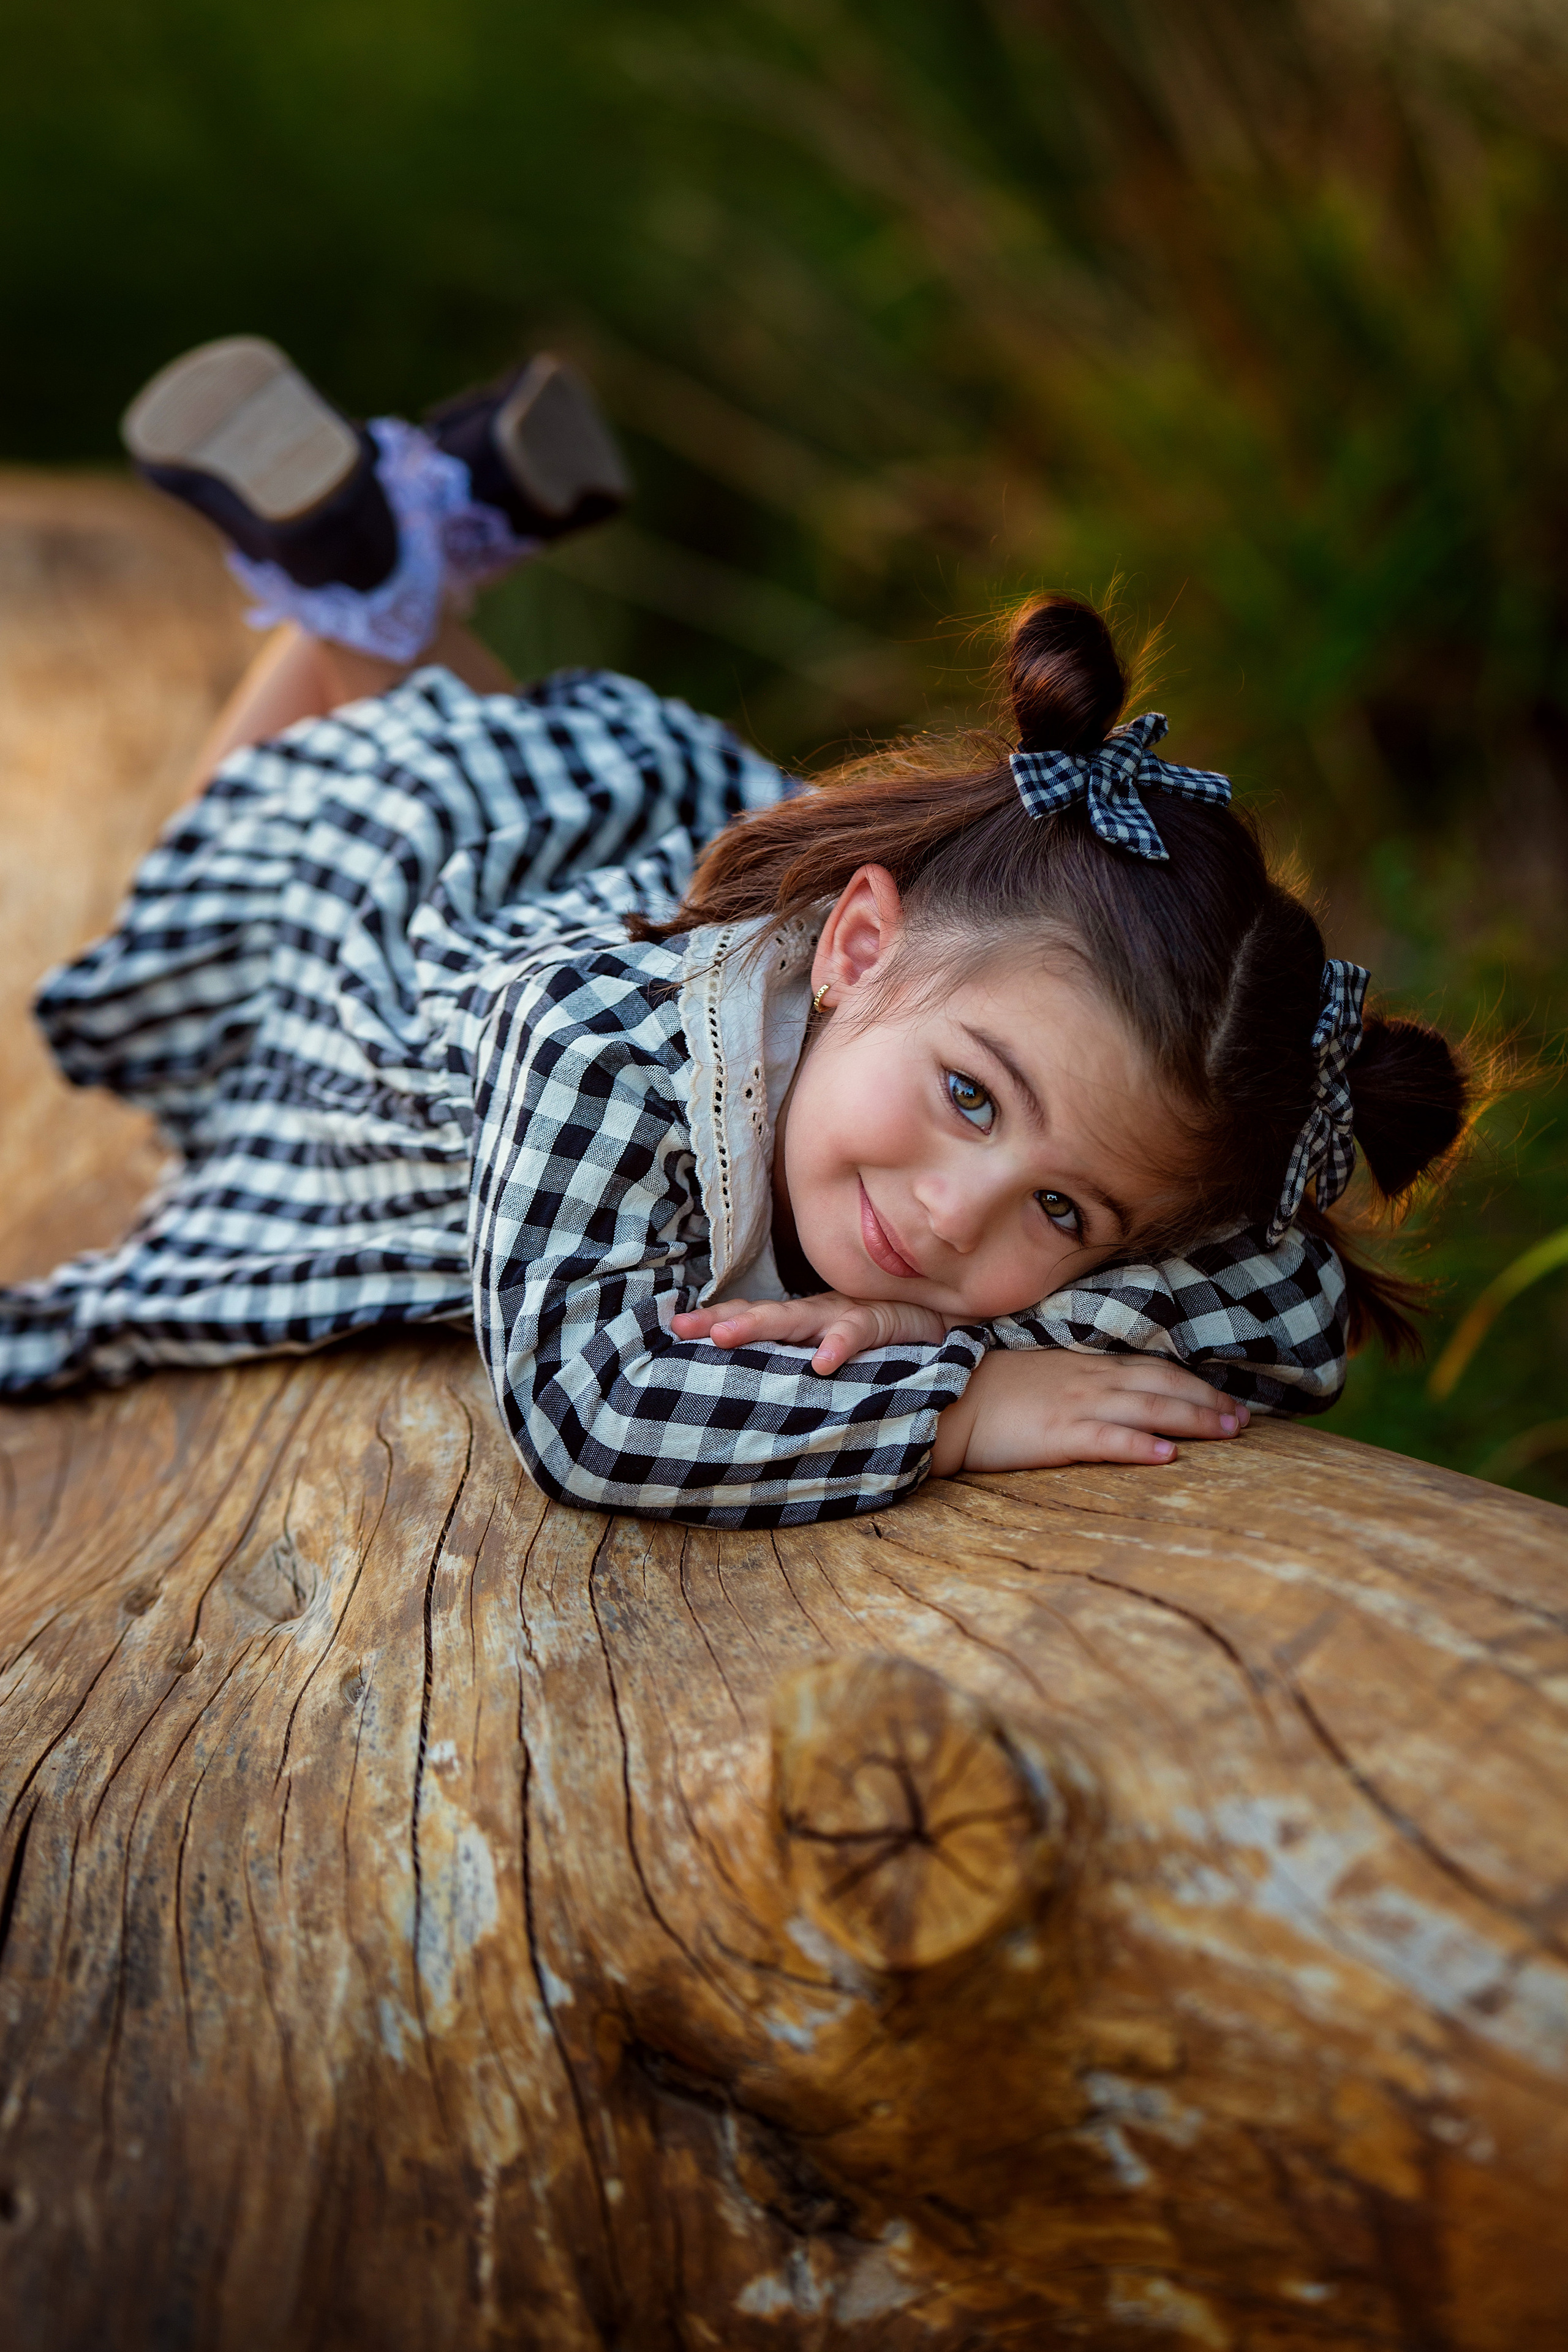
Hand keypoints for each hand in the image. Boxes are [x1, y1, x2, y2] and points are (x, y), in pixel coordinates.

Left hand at [671, 1291, 950, 1375]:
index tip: (670, 1329)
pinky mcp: (884, 1321)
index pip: (750, 1317)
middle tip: (683, 1329)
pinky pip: (858, 1332)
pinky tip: (821, 1361)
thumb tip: (751, 1404)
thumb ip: (798, 1371)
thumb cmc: (883, 1347)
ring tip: (724, 1336)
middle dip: (719, 1319)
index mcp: (802, 1322)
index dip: (711, 1320)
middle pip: (761, 1313)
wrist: (945, 1331)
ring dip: (760, 1324)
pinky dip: (838, 1344)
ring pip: (799, 1316)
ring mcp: (848, 1313)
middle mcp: (817, 1313)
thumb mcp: (834, 1355)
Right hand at [931, 1347, 1249, 1477]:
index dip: (1194, 1382)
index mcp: (1086, 1366)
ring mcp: (1076, 1406)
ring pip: (1148, 1408)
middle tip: (1244, 1419)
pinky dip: (1141, 1446)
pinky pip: (1108, 1440)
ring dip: (1193, 1419)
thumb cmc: (991, 1391)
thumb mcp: (1044, 1375)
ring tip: (1228, 1432)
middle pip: (1162, 1385)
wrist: (948, 1401)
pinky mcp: (1059, 1435)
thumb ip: (1080, 1380)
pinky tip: (1169, 1456)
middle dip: (1207, 1401)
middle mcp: (1090, 1381)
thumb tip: (1113, 1395)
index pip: (1153, 1369)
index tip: (1225, 1398)